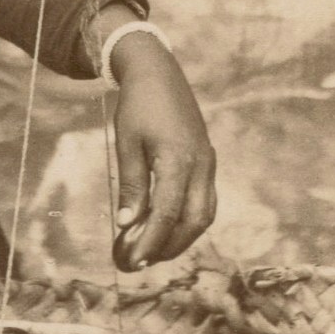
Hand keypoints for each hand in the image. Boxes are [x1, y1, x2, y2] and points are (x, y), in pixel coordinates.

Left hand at [108, 31, 217, 268]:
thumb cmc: (138, 105)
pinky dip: (189, 219)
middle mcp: (200, 163)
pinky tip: (168, 224)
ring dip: (182, 236)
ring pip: (205, 213)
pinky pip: (206, 200)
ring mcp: (207, 161)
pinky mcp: (207, 159)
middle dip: (169, 246)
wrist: (158, 73)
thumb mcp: (126, 142)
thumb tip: (127, 224)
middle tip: (142, 260)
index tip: (134, 260)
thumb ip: (131, 184)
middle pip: (194, 220)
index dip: (151, 241)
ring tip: (154, 247)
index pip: (167, 213)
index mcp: (178, 158)